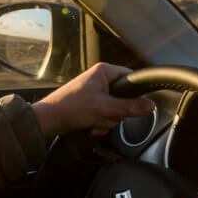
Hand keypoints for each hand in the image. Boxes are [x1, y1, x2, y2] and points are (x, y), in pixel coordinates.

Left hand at [32, 62, 155, 136]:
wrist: (48, 121)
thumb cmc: (69, 108)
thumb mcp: (104, 109)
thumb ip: (130, 107)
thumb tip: (150, 106)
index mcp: (104, 71)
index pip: (131, 78)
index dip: (134, 93)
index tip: (133, 105)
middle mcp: (100, 79)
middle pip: (125, 98)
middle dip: (116, 112)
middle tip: (104, 115)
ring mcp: (96, 93)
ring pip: (115, 109)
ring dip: (107, 120)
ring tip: (94, 121)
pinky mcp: (91, 105)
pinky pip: (105, 115)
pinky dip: (100, 124)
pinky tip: (90, 126)